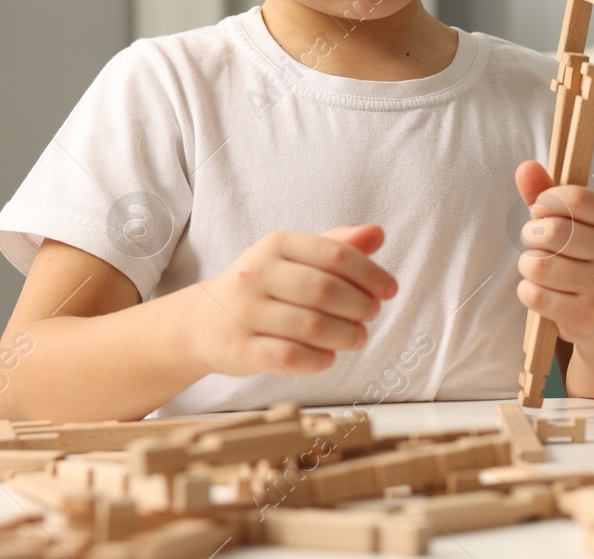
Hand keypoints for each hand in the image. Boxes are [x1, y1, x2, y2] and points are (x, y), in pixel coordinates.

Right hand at [190, 225, 397, 376]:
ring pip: (311, 326)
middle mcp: (256, 274)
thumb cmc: (264, 286)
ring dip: (345, 335)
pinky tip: (329, 357)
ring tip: (358, 337)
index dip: (371, 274)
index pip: (336, 254)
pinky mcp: (240, 350)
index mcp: (276, 244)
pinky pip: (289, 357)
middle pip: (325, 290)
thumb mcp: (296, 257)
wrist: (203, 322)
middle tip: (372, 314)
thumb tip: (377, 233)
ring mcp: (244, 313)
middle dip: (360, 305)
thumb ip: (338, 245)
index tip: (390, 290)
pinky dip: (318, 360)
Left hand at [513, 161, 593, 347]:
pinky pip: (535, 296)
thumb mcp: (576, 223)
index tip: (542, 210)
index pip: (574, 198)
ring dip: (527, 264)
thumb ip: (548, 193)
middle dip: (530, 234)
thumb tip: (525, 167)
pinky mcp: (584, 315)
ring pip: (538, 265)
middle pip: (552, 232)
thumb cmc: (586, 258)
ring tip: (538, 266)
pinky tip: (540, 290)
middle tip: (535, 241)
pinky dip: (527, 291)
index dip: (546, 201)